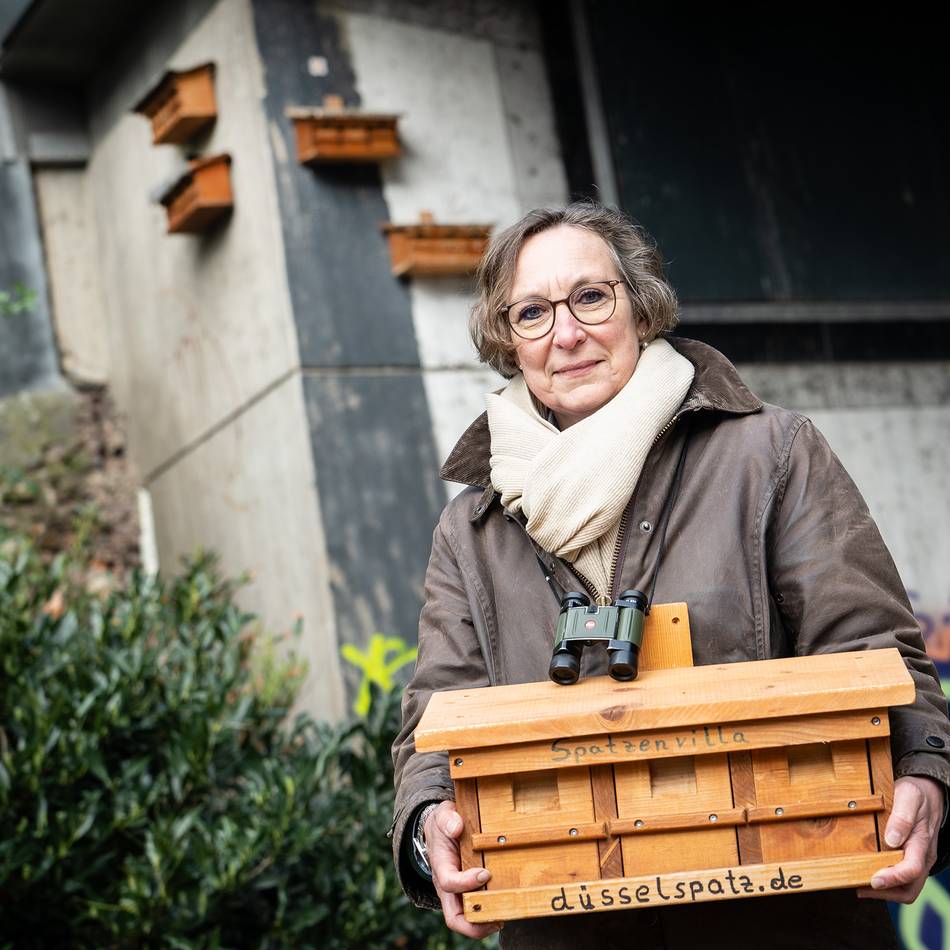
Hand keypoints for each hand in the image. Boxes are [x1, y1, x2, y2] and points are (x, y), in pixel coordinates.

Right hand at [425, 801, 501, 938]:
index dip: (466, 883)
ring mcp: (458, 892)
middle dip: (475, 923)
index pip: (449, 882)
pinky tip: (505, 906)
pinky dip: (489, 913)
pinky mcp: (468, 892)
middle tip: (497, 917)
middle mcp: (447, 886)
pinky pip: (476, 911)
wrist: (442, 830)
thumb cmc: (444, 825)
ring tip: (505, 914)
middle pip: (454, 917)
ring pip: (466, 920)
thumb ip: (448, 819)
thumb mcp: (443, 815)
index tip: (485, 873)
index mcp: (441, 867)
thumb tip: (457, 827)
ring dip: (485, 922)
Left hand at [858, 775, 943, 902]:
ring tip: (861, 885)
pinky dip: (887, 884)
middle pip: (910, 888)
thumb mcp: (909, 796)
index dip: (893, 878)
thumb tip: (892, 840)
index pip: (912, 869)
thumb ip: (902, 817)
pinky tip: (868, 874)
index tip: (874, 880)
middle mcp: (922, 856)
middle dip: (886, 892)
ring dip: (885, 892)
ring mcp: (918, 860)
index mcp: (921, 842)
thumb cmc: (917, 794)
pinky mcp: (911, 859)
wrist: (928, 794)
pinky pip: (903, 880)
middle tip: (861, 887)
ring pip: (906, 888)